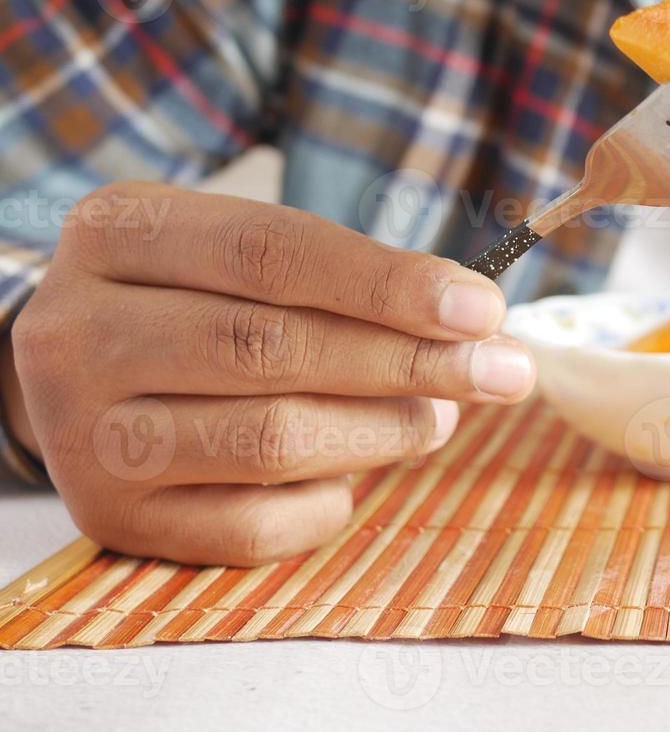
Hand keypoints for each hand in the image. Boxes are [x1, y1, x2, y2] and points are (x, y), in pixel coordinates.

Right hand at [2, 182, 535, 564]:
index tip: (484, 310)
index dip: (389, 284)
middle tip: (501, 372)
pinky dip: (327, 503)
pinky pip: (249, 527)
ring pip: (269, 441)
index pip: (272, 252)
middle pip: (271, 347)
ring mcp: (81, 433)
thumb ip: (349, 279)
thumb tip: (477, 327)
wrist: (86, 369)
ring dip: (382, 433)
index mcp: (118, 233)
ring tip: (437, 417)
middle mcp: (76, 330)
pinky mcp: (109, 517)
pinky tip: (355, 475)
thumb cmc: (200, 297)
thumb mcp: (246, 252)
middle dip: (409, 363)